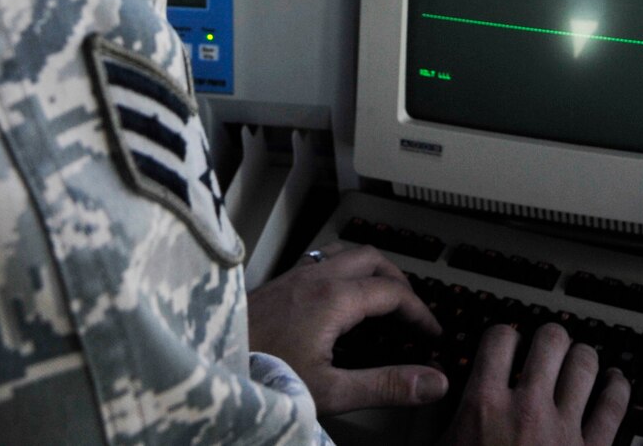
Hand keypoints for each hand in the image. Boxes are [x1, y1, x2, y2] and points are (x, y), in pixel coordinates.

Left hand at [247, 243, 448, 415]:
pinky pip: (320, 258)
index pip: (393, 292)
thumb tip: (432, 382)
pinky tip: (337, 294)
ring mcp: (293, 276)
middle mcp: (314, 277)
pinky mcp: (277, 283)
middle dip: (399, 280)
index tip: (431, 332)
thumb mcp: (331, 391)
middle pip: (372, 258)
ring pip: (345, 252)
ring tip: (381, 294)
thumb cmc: (262, 377)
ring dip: (370, 268)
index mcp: (333, 299)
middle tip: (411, 310)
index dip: (420, 311)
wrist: (210, 366)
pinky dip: (344, 268)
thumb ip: (386, 385)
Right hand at [441, 323, 629, 445]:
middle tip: (545, 345)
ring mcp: (564, 430)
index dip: (504, 335)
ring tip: (577, 357)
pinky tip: (615, 382)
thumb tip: (433, 391)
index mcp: (484, 406)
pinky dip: (617, 388)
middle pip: (550, 341)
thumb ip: (436, 421)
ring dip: (581, 357)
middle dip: (548, 338)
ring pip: (585, 365)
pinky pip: (614, 407)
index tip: (506, 341)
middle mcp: (528, 409)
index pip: (500, 338)